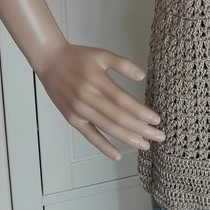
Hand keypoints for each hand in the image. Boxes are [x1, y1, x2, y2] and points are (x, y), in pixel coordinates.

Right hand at [35, 43, 164, 160]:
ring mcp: (79, 111)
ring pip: (107, 128)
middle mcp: (88, 98)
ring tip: (145, 145)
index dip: (141, 112)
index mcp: (97, 81)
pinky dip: (103, 147)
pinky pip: (90, 136)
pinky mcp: (72, 119)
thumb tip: (142, 76)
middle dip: (141, 129)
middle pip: (118, 118)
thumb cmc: (79, 57)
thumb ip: (123, 64)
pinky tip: (117, 155)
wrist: (50, 62)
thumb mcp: (102, 54)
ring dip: (127, 139)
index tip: (157, 120)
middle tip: (159, 137)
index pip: (123, 101)